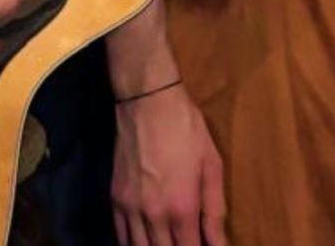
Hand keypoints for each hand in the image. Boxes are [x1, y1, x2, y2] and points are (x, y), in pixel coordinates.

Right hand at [112, 82, 229, 245]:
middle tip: (186, 241)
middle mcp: (153, 215)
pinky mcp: (115, 199)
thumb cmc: (187, 131)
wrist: (148, 103)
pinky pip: (121, 235)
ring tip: (168, 242)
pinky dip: (133, 244)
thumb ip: (215, 209)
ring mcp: (130, 209)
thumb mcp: (212, 166)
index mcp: (182, 208)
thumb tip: (219, 243)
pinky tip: (145, 241)